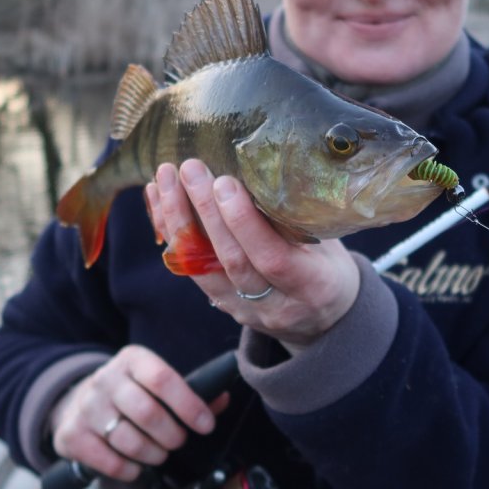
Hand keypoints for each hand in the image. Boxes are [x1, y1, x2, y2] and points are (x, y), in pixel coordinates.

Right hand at [50, 345, 226, 481]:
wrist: (77, 401)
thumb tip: (222, 399)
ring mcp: (86, 406)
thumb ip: (190, 391)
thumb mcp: (155, 381)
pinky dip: (130, 470)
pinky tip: (136, 465)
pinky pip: (109, 462)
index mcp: (132, 359)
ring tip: (159, 453)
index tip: (206, 425)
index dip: (188, 405)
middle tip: (179, 441)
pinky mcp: (72, 435)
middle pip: (148, 413)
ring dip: (154, 454)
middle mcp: (106, 379)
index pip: (163, 379)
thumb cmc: (131, 393)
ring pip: (130, 440)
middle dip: (173, 435)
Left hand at [144, 159, 360, 349]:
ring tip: (164, 178)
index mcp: (313, 286)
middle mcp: (276, 305)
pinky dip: (171, 231)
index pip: (273, 258)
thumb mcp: (331, 245)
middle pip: (231, 261)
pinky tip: (157, 199)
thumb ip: (300, 219)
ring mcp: (245, 310)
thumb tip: (267, 168)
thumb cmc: (330, 267)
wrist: (323, 320)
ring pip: (202, 268)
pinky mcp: (223, 305)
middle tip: (190, 169)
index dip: (244, 223)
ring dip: (177, 220)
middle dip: (205, 212)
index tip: (225, 182)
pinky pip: (190, 269)